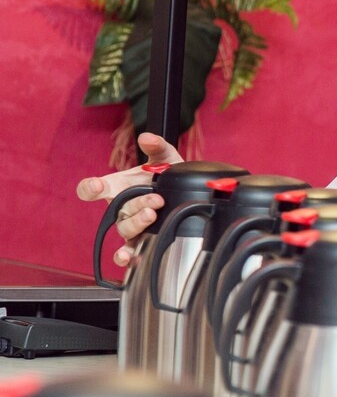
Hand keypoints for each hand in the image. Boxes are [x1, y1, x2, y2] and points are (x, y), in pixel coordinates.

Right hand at [76, 133, 183, 265]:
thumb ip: (157, 146)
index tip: (96, 186)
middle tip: (156, 200)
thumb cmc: (167, 176)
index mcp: (118, 187)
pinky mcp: (141, 240)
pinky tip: (129, 258)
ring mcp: (130, 224)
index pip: (92, 188)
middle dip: (136, 205)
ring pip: (125, 229)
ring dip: (137, 223)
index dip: (90, 188)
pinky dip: (126, 256)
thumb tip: (147, 138)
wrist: (187, 194)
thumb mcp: (165, 158)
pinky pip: (129, 251)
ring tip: (152, 216)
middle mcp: (120, 207)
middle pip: (116, 210)